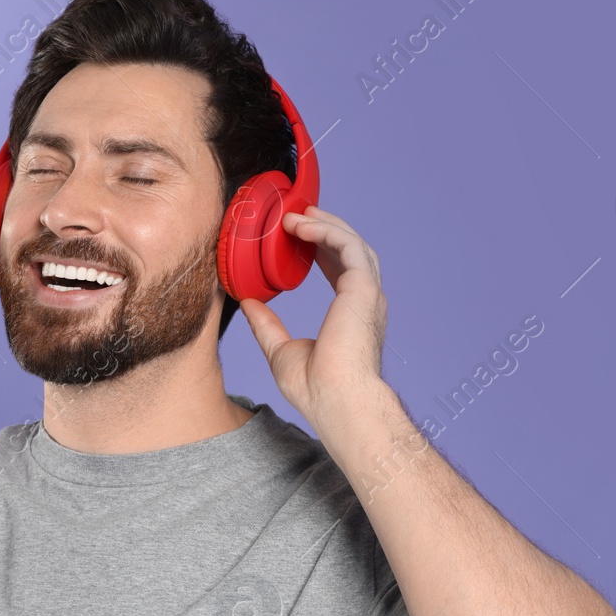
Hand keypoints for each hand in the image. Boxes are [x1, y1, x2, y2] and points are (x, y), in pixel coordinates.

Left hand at [238, 206, 386, 425]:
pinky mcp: (364, 289)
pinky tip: (303, 225)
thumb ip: (266, 324)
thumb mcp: (279, 350)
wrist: (335, 401)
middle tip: (299, 215)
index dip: (321, 248)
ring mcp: (368, 294)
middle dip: (326, 228)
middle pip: (350, 250)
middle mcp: (364, 301)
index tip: (298, 235)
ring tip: (297, 214)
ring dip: (325, 223)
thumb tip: (248, 303)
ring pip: (352, 243)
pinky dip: (326, 230)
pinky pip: (348, 246)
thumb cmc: (316, 388)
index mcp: (351, 314)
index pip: (341, 270)